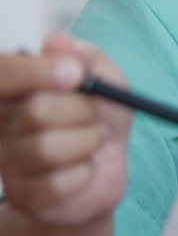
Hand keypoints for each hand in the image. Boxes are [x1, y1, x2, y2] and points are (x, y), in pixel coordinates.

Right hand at [0, 33, 131, 227]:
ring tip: (91, 142)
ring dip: (87, 142)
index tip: (75, 74)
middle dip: (83, 112)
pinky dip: (85, 173)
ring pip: (48, 147)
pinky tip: (84, 169)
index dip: (35, 71)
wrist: (106, 170)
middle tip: (93, 116)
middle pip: (37, 110)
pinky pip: (58, 182)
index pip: (3, 73)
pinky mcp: (23, 195)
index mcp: (17, 90)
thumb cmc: (100, 120)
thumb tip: (57, 40)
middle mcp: (4, 123)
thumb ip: (88, 59)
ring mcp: (8, 161)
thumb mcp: (108, 83)